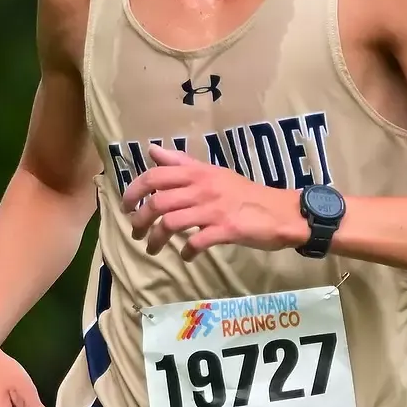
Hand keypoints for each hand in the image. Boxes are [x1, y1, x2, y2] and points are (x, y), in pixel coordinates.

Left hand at [121, 143, 306, 258]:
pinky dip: (187, 251)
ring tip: (152, 249)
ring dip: (156, 239)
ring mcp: (214, 209)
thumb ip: (182, 163)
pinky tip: (186, 256)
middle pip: (158, 202)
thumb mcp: (212, 172)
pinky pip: (196, 242)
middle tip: (136, 233)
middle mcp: (203, 188)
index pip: (156, 176)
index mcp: (198, 173)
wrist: (280, 211)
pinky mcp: (226, 229)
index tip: (125, 206)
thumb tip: (152, 151)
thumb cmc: (244, 193)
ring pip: (171, 223)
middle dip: (140, 220)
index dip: (134, 191)